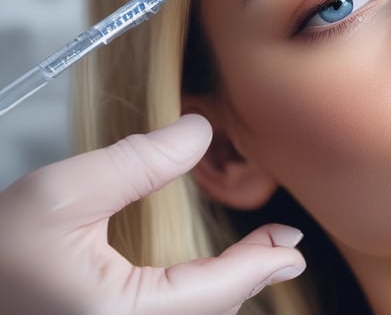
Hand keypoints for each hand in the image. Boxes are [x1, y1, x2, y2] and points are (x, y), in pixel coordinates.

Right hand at [0, 114, 304, 314]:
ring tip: (259, 259)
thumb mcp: (61, 194)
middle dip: (252, 278)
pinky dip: (200, 300)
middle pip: (213, 312)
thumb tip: (197, 132)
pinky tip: (208, 280)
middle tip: (284, 248)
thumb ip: (137, 163)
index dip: (260, 264)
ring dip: (230, 290)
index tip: (290, 243)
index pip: (216, 291)